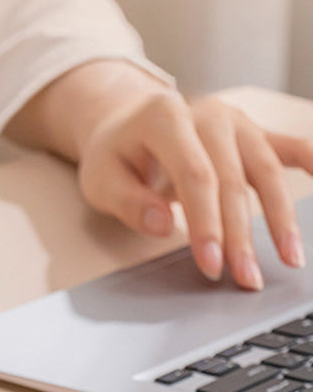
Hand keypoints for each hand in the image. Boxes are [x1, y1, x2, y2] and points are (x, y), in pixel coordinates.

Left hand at [5, 60, 312, 288]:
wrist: (124, 123)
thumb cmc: (113, 156)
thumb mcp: (100, 179)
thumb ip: (128, 201)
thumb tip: (164, 225)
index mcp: (165, 118)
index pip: (195, 176)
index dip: (206, 223)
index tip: (211, 264)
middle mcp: (207, 113)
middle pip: (232, 179)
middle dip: (241, 235)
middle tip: (246, 279)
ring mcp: (234, 121)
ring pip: (265, 170)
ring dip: (280, 217)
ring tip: (290, 258)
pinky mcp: (251, 132)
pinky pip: (287, 146)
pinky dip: (311, 160)